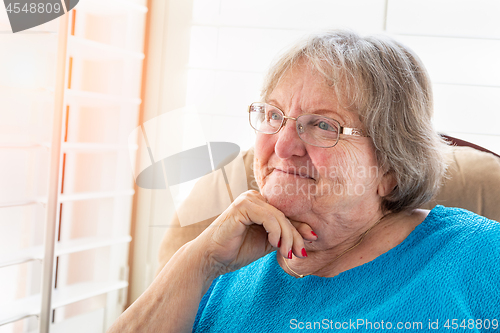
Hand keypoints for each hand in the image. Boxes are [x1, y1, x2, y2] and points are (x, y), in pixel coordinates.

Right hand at [196, 190, 316, 275]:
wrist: (212, 258)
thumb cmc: (237, 250)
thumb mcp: (268, 243)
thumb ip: (285, 236)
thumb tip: (311, 235)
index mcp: (260, 204)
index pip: (285, 215)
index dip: (300, 228)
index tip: (310, 242)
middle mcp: (255, 197)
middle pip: (284, 216)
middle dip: (295, 236)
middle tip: (299, 254)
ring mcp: (248, 199)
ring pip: (279, 217)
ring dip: (287, 238)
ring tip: (286, 254)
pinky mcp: (242, 205)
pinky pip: (268, 217)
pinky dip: (275, 232)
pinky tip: (274, 244)